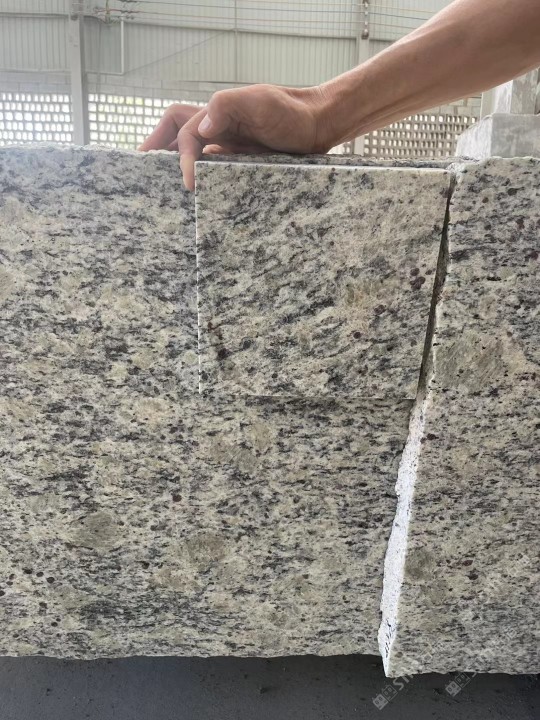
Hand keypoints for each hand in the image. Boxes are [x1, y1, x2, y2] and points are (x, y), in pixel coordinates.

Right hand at [138, 84, 331, 190]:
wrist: (321, 126)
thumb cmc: (291, 110)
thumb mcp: (259, 100)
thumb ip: (227, 106)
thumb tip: (202, 129)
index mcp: (217, 114)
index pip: (184, 133)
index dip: (181, 156)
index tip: (188, 183)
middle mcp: (218, 131)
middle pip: (177, 137)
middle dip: (158, 152)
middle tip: (143, 176)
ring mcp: (230, 149)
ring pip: (195, 158)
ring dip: (179, 171)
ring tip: (166, 195)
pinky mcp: (243, 165)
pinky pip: (217, 175)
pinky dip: (206, 185)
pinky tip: (203, 202)